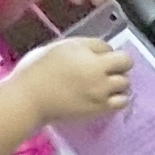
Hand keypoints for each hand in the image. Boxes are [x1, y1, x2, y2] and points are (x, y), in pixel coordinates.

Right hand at [12, 35, 131, 122]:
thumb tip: (99, 51)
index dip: (102, 51)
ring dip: (118, 82)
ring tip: (104, 85)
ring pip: (126, 82)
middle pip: (125, 62)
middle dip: (117, 64)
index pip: (107, 46)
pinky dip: (118, 98)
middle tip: (104, 70)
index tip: (93, 57)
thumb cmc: (35, 71)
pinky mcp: (100, 108)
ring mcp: (101, 90)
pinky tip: (107, 97)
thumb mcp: (57, 48)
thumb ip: (81, 48)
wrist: (28, 99)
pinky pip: (122, 101)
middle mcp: (97, 69)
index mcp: (84, 51)